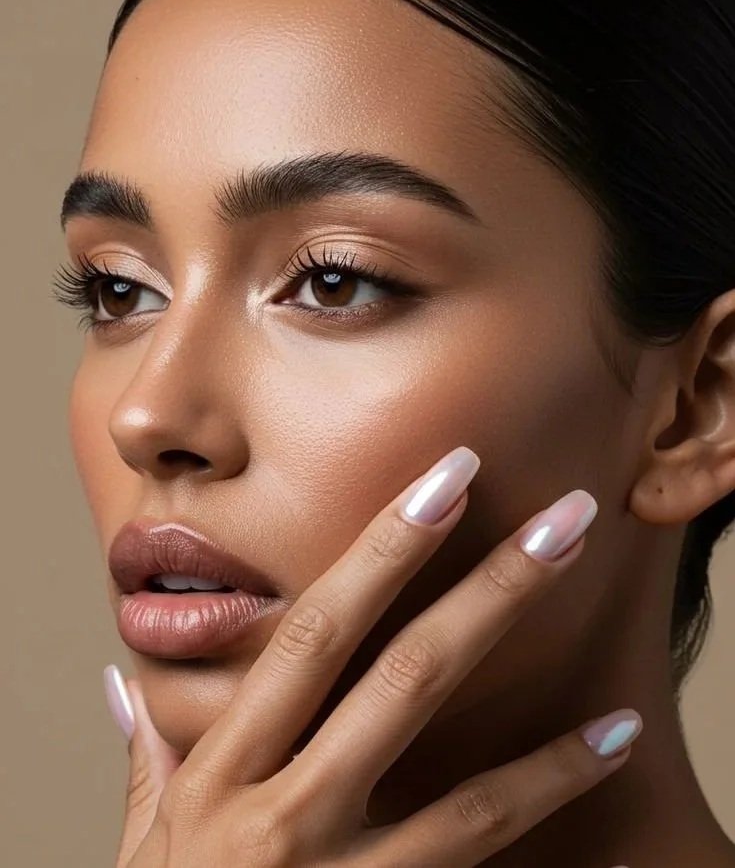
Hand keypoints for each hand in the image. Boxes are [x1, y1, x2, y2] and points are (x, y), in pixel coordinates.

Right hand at [106, 445, 640, 866]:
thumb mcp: (144, 849)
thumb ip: (143, 761)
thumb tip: (121, 686)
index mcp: (219, 775)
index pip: (311, 634)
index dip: (381, 550)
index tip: (444, 484)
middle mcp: (279, 812)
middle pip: (399, 671)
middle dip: (485, 583)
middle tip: (560, 517)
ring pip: (451, 755)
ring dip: (522, 660)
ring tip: (584, 592)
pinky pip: (481, 837)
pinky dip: (550, 780)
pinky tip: (610, 735)